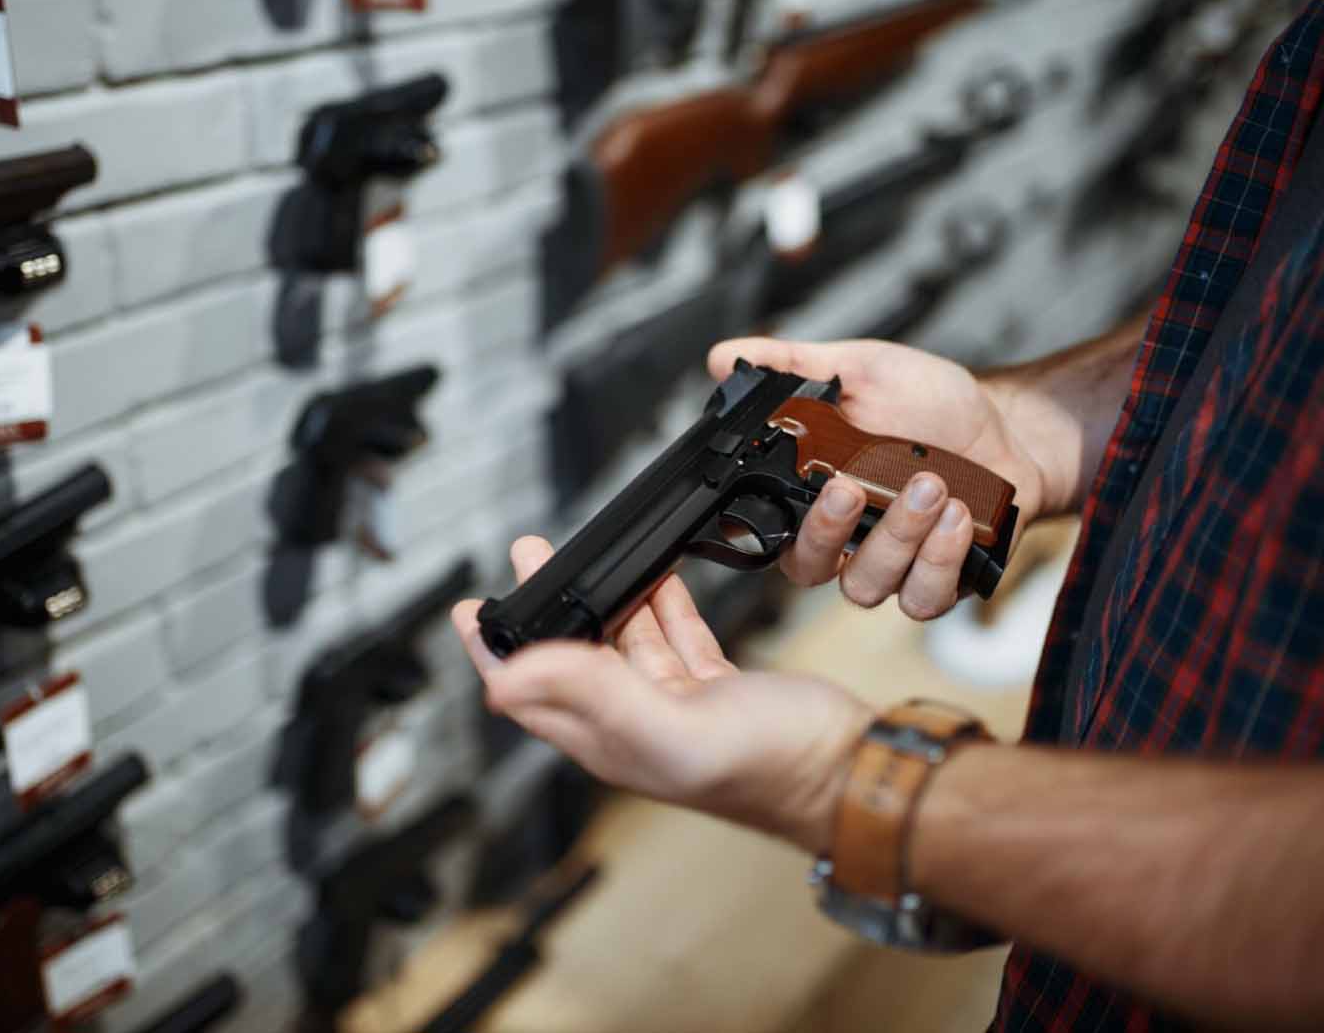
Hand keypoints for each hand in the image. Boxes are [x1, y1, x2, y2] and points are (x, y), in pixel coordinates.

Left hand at [453, 536, 872, 855]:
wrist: (851, 769)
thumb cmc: (773, 769)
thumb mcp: (672, 727)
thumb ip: (593, 695)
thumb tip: (510, 678)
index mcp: (610, 740)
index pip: (530, 694)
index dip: (496, 653)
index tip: (472, 611)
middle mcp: (634, 725)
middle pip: (569, 657)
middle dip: (543, 607)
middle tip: (525, 559)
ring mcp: (676, 705)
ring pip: (621, 640)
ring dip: (599, 596)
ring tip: (573, 555)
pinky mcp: (715, 686)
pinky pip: (673, 637)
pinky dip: (660, 603)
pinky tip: (656, 577)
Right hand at [707, 337, 1053, 619]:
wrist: (1009, 426)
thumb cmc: (930, 403)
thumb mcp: (859, 369)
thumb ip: (792, 366)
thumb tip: (725, 357)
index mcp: (811, 494)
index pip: (765, 525)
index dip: (763, 521)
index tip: (790, 479)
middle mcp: (845, 539)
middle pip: (807, 567)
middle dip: (827, 530)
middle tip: (852, 487)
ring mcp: (890, 566)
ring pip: (865, 584)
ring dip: (896, 536)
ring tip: (930, 484)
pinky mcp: (937, 583)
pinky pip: (922, 597)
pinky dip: (939, 561)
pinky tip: (958, 517)